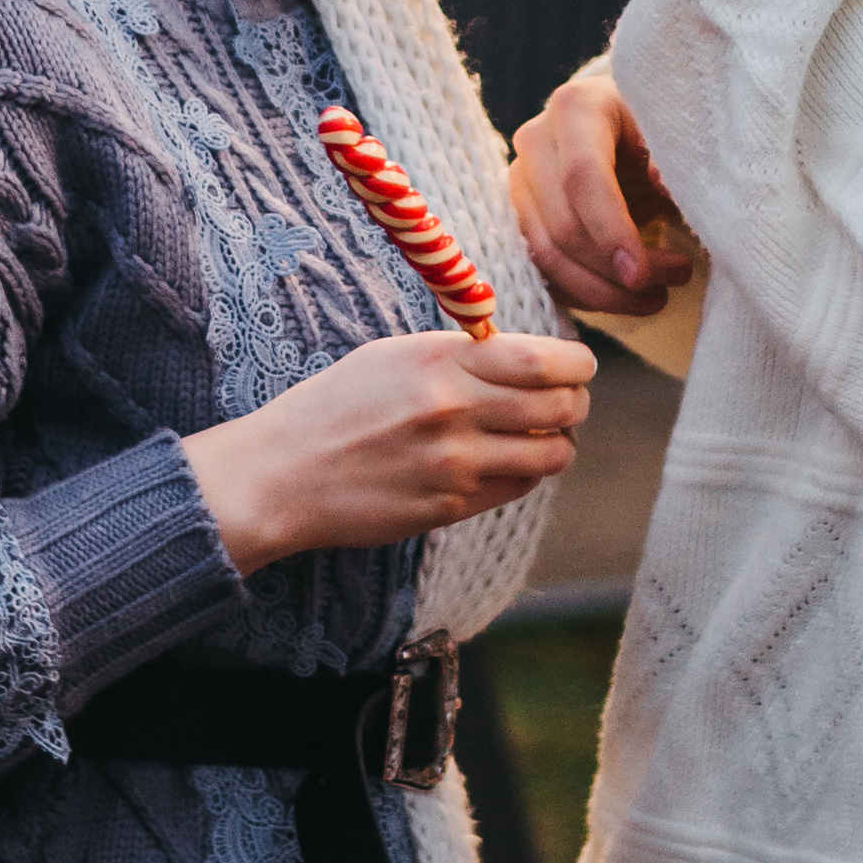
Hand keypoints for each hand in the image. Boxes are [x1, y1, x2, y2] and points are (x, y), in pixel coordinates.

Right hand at [182, 328, 595, 575]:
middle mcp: (453, 411)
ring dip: (557, 442)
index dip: (578, 363)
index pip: (543, 360)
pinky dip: (526, 472)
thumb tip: (523, 355)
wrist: (283, 475)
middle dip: (575, 402)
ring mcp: (454, 465)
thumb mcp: (393, 357)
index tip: (580, 365)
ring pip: (552, 454)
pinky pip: (518, 487)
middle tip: (568, 400)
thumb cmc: (336, 406)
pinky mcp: (450, 508)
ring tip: (540, 433)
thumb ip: (460, 354)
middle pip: (560, 407)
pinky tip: (507, 461)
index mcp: (440, 362)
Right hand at [511, 66, 696, 317]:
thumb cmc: (657, 126)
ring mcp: (521, 182)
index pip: (582, 177)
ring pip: (547, 256)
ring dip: (603, 292)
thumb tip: (661, 182)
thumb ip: (672, 154)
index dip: (611, 231)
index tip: (643, 274)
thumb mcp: (673, 129)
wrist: (628, 126)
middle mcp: (536, 142)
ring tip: (658, 297)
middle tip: (677, 278)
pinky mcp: (520, 217)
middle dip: (617, 270)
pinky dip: (587, 295)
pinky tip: (628, 297)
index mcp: (576, 108)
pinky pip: (544, 272)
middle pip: (563, 226)